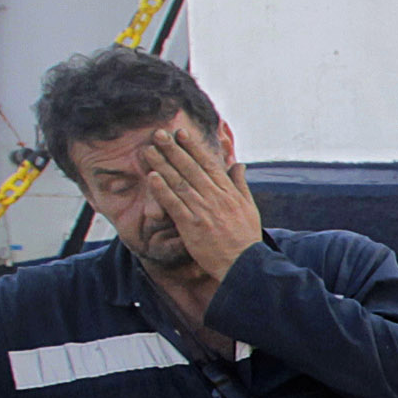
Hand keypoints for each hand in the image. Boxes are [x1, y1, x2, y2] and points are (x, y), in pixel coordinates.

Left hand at [138, 119, 261, 289]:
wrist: (244, 264)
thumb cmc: (246, 237)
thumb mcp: (249, 207)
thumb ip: (240, 184)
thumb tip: (238, 164)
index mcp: (228, 192)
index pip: (208, 164)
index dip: (193, 147)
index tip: (180, 133)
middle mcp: (215, 197)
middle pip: (191, 168)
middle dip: (173, 149)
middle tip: (158, 134)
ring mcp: (203, 210)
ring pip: (179, 182)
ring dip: (163, 164)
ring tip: (148, 150)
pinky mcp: (192, 225)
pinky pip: (174, 204)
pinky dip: (162, 190)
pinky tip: (152, 177)